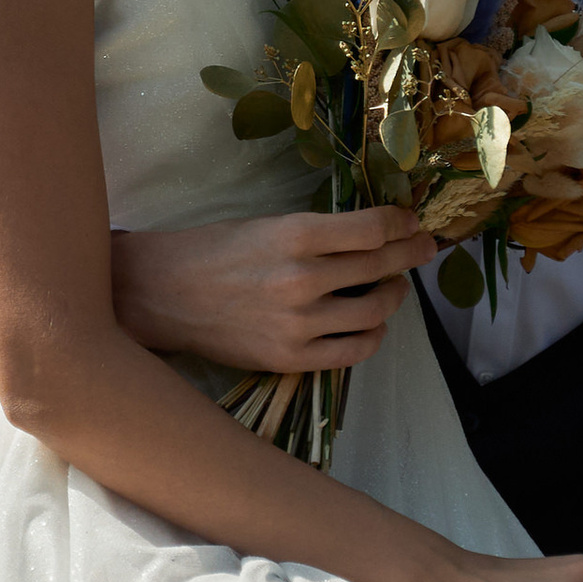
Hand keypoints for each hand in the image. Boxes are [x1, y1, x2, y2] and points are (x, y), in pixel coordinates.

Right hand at [113, 206, 435, 371]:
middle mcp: (302, 279)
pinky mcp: (290, 358)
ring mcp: (298, 324)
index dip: (402, 224)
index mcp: (295, 235)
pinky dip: (372, 335)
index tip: (412, 223)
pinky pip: (354, 350)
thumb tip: (375, 233)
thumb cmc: (212, 251)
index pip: (374, 229)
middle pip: (382, 266)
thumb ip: (319, 233)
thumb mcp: (267, 225)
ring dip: (394, 295)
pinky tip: (371, 324)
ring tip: (392, 287)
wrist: (161, 294)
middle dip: (410, 254)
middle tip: (422, 249)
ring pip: (375, 310)